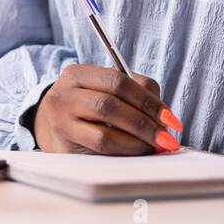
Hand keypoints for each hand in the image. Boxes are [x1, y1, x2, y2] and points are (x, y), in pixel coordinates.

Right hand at [31, 64, 182, 153]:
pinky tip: (137, 150)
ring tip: (154, 144)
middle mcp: (65, 91)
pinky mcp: (64, 140)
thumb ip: (137, 92)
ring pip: (107, 123)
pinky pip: (102, 143)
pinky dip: (126, 147)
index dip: (148, 100)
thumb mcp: (107, 93)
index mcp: (78, 73)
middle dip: (146, 119)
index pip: (119, 80)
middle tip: (167, 136)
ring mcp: (61, 116)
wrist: (53, 130)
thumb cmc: (89, 110)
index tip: (170, 118)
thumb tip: (165, 115)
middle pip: (113, 99)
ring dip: (138, 136)